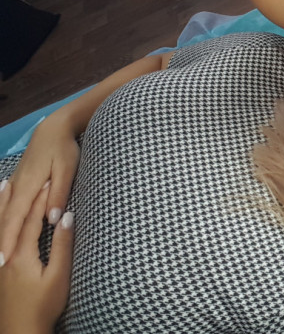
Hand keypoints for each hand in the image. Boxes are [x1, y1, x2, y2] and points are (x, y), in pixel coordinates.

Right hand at [0, 117, 79, 266]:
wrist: (53, 128)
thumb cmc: (63, 149)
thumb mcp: (67, 169)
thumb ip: (60, 194)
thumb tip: (53, 220)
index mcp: (28, 187)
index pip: (14, 219)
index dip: (7, 240)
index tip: (2, 261)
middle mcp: (16, 188)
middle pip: (4, 220)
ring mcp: (14, 184)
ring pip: (1, 213)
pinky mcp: (17, 183)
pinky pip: (4, 206)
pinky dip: (1, 220)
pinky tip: (0, 228)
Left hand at [0, 184, 73, 333]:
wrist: (20, 332)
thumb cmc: (44, 305)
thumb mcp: (58, 276)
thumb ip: (61, 245)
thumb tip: (66, 216)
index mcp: (21, 255)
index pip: (31, 220)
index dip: (41, 199)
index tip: (51, 180)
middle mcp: (4, 255)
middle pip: (10, 220)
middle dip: (20, 198)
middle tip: (24, 176)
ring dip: (1, 205)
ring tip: (3, 185)